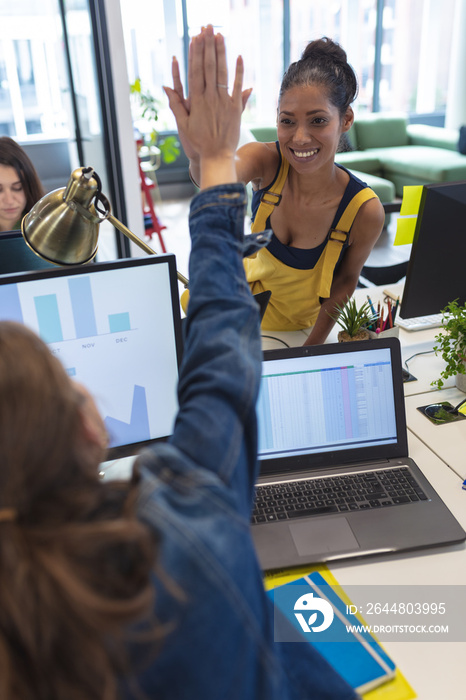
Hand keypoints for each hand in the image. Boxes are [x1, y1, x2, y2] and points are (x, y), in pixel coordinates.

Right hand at [164, 26, 251, 188]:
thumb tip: (166, 86)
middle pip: (208, 67)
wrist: (216, 157)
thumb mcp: (183, 123)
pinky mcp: (235, 109)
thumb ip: (176, 103)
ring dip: (221, 53)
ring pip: (222, 73)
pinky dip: (238, 72)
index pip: (195, 71)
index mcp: (196, 101)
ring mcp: (223, 103)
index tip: (195, 38)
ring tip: (220, 35)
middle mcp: (209, 99)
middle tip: (207, 28)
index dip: (195, 53)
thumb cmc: (198, 142)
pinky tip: (238, 57)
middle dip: (207, 46)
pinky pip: (237, 87)